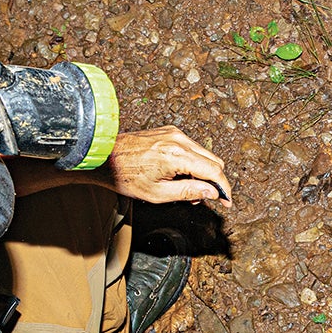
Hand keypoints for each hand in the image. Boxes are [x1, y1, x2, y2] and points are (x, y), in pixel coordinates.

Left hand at [107, 126, 231, 206]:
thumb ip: (189, 192)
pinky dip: (192, 162)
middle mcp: (178, 140)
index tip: (226, 200)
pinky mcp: (169, 131)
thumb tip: (212, 192)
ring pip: (204, 154)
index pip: (214, 171)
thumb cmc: (126, 175)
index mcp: (176, 155)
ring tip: (187, 186)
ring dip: (202, 172)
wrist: (104, 157)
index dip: (224, 188)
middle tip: (203, 197)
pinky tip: (179, 173)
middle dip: (213, 181)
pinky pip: (191, 147)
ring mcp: (174, 133)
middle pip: (214, 161)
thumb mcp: (158, 194)